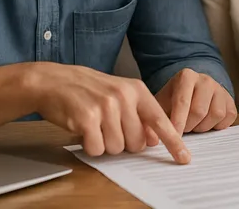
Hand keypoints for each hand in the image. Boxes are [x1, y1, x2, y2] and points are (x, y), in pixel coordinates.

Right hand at [30, 63, 190, 163]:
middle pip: (137, 143)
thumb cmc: (88, 89)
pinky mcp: (87, 118)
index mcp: (136, 89)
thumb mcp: (119, 92)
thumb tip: (154, 140)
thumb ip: (139, 113)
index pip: (160, 120)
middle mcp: (124, 96)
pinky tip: (83, 129)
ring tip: (94, 124)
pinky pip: (97, 149)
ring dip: (104, 143)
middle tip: (108, 126)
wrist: (54, 81)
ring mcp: (106, 106)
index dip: (173, 142)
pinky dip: (90, 145)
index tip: (184, 157)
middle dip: (123, 142)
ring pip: (117, 148)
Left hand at [155, 69, 237, 134]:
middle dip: (189, 126)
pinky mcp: (230, 100)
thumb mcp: (161, 104)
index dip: (177, 122)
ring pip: (215, 115)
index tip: (174, 138)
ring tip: (194, 125)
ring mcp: (220, 89)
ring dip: (203, 127)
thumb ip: (154, 117)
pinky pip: (227, 118)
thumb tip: (151, 138)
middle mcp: (205, 79)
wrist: (193, 92)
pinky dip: (217, 126)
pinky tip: (207, 123)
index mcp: (186, 77)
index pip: (182, 102)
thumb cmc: (174, 101)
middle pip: (199, 111)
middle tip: (183, 129)